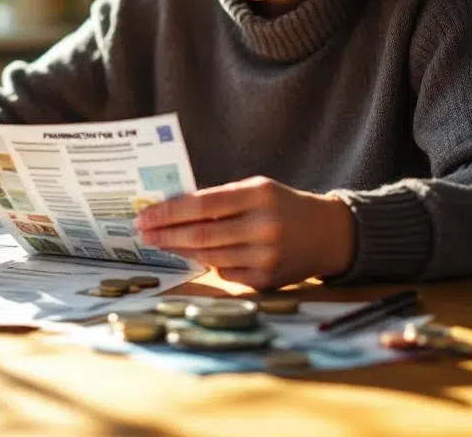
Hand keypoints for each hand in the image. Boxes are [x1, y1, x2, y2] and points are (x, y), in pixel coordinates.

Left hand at [134, 177, 355, 289]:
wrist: (328, 234)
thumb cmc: (283, 206)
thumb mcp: (257, 190)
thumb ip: (220, 200)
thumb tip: (172, 210)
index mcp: (259, 195)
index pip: (203, 205)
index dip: (169, 212)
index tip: (145, 215)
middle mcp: (264, 226)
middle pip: (202, 234)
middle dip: (166, 234)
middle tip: (143, 233)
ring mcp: (266, 257)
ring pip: (209, 257)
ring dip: (180, 250)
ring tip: (160, 243)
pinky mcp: (268, 281)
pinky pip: (226, 273)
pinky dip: (209, 264)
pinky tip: (194, 255)